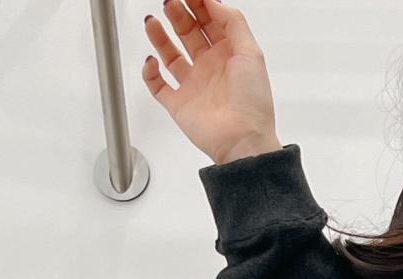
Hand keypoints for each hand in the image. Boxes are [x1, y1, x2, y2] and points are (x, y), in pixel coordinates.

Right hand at [142, 1, 280, 165]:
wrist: (243, 141)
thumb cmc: (252, 103)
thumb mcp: (251, 52)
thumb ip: (233, 22)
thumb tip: (213, 1)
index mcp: (229, 55)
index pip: (210, 21)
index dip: (199, 4)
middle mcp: (211, 68)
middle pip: (189, 33)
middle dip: (179, 14)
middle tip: (170, 1)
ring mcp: (194, 86)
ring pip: (171, 55)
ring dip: (160, 36)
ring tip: (153, 20)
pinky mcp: (180, 105)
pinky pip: (158, 86)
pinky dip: (150, 72)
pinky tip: (151, 60)